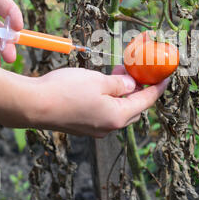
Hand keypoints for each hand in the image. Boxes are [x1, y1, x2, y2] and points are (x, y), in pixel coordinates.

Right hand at [29, 65, 168, 137]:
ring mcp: (95, 128)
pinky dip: (109, 99)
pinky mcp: (83, 126)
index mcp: (117, 116)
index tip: (166, 77)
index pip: (146, 101)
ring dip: (122, 93)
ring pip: (118, 109)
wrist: (33, 105)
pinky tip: (103, 85)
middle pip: (133, 108)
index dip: (157, 87)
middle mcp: (108, 127)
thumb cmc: (66, 90)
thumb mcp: (99, 81)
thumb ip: (120, 84)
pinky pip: (104, 112)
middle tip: (138, 71)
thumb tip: (131, 85)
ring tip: (119, 73)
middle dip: (139, 89)